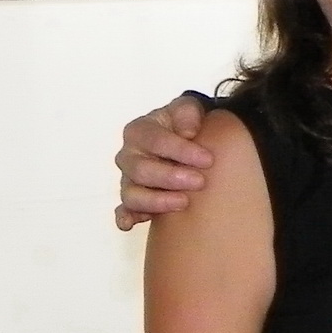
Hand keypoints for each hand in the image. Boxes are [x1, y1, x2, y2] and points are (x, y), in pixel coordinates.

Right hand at [114, 95, 213, 229]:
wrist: (188, 142)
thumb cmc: (185, 125)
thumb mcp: (189, 109)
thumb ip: (188, 112)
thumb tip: (189, 131)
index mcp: (140, 130)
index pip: (155, 140)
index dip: (181, 150)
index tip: (207, 159)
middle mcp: (129, 156)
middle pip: (140, 169)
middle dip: (171, 177)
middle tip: (199, 181)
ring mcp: (129, 180)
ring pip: (131, 194)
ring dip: (156, 200)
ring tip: (183, 202)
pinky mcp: (133, 201)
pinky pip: (123, 211)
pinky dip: (126, 217)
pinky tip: (132, 223)